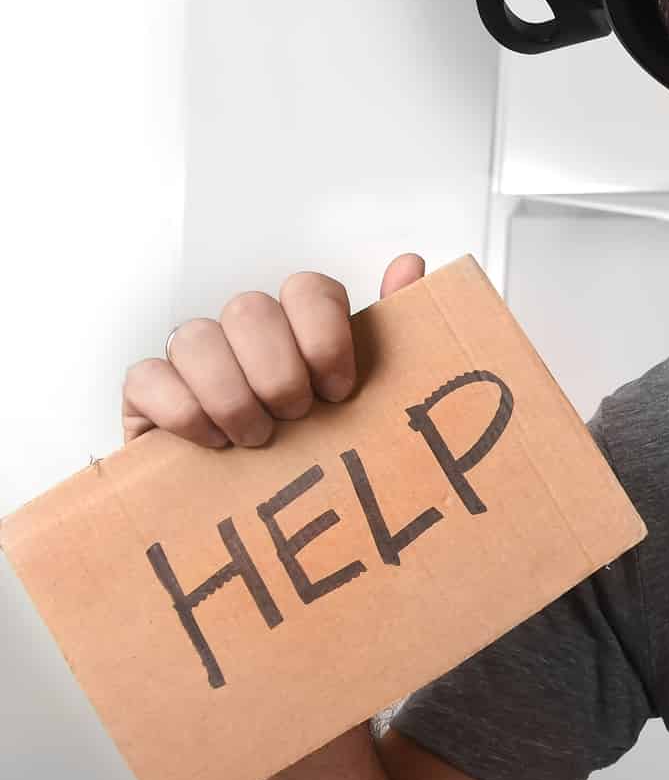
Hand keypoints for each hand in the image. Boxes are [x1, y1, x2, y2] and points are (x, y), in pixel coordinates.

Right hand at [122, 255, 424, 446]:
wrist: (261, 515)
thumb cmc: (315, 451)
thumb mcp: (366, 399)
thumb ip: (391, 331)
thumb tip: (410, 264)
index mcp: (299, 328)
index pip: (308, 289)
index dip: (325, 336)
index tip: (339, 389)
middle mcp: (244, 333)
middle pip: (251, 310)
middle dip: (279, 372)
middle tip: (295, 416)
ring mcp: (193, 359)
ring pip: (196, 337)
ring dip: (233, 396)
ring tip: (257, 439)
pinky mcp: (148, 393)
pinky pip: (147, 377)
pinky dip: (184, 412)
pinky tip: (213, 442)